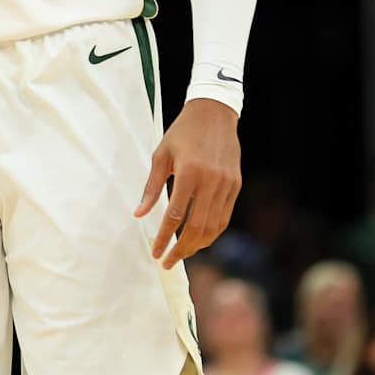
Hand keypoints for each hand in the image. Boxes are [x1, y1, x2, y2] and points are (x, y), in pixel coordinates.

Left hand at [136, 98, 241, 267]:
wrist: (214, 112)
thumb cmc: (182, 133)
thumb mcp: (161, 155)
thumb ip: (151, 187)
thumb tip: (139, 215)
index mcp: (190, 173)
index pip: (176, 216)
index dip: (165, 239)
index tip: (156, 253)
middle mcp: (211, 181)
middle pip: (197, 227)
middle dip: (181, 250)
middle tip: (168, 262)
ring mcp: (226, 184)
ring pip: (214, 226)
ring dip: (198, 245)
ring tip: (182, 254)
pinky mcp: (236, 185)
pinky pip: (225, 216)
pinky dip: (212, 232)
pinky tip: (200, 239)